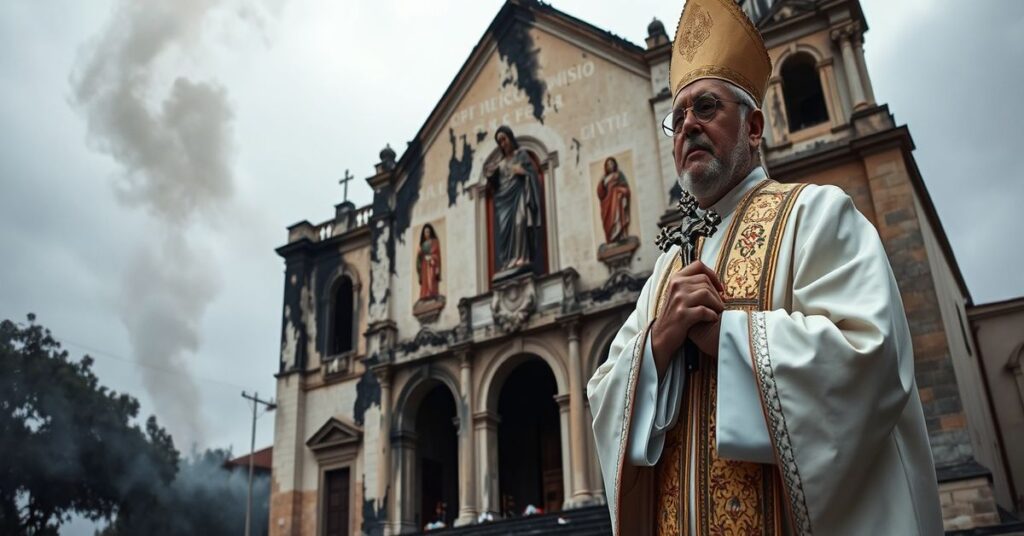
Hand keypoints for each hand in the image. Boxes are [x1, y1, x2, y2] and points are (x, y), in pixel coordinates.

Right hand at [651, 261, 724, 376]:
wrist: (662, 336)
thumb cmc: (674, 315)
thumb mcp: (678, 295)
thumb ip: (691, 285)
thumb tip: (715, 282)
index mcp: (675, 278)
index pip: (698, 265)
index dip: (713, 274)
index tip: (719, 287)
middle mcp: (676, 286)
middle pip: (705, 280)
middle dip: (717, 293)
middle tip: (720, 304)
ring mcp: (678, 300)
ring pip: (706, 293)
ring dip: (717, 304)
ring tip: (718, 312)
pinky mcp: (682, 314)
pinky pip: (704, 310)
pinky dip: (712, 315)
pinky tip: (711, 319)